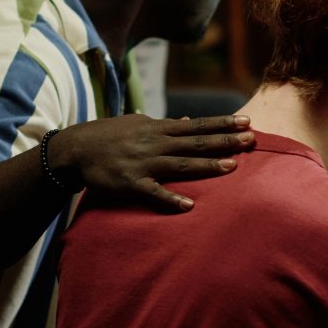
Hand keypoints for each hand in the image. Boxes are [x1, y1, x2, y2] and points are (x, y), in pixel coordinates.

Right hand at [47, 114, 253, 211]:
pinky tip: (188, 206)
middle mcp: (155, 144)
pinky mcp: (130, 183)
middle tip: (252, 140)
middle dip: (225, 141)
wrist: (75, 149)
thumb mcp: (137, 124)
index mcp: (158, 130)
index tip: (247, 122)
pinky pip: (153, 193)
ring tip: (232, 166)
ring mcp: (144, 163)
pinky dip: (170, 199)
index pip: (198, 125)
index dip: (223, 124)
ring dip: (207, 165)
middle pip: (197, 143)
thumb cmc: (108, 136)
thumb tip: (187, 121)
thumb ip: (165, 125)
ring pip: (181, 165)